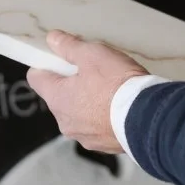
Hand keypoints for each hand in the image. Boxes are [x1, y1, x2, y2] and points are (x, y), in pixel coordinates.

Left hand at [26, 30, 147, 152]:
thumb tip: (53, 40)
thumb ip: (69, 46)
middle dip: (73, 83)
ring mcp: (83, 136)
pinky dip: (103, 117)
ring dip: (89, 102)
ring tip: (111, 90)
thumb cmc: (118, 85)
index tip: (61, 59)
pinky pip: (96, 126)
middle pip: (59, 96)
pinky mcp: (102, 145)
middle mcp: (64, 121)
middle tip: (94, 72)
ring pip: (79, 112)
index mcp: (57, 98)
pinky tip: (119, 107)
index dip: (47, 64)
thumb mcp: (92, 55)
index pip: (36, 78)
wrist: (147, 118)